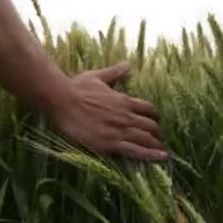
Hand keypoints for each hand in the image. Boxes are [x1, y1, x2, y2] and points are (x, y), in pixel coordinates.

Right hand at [51, 62, 167, 160]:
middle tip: (157, 140)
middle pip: (152, 126)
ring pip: (147, 139)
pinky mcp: (110, 143)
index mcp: (124, 100)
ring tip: (161, 152)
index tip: (154, 122)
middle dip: (157, 133)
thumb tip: (128, 64)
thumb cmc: (76, 88)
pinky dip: (150, 155)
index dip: (154, 117)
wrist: (62, 100)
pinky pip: (136, 151)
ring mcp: (119, 130)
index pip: (149, 109)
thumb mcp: (97, 76)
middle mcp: (126, 116)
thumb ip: (114, 72)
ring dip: (156, 146)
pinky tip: (160, 158)